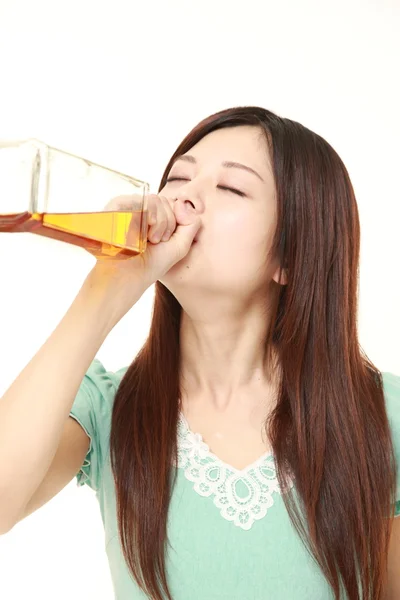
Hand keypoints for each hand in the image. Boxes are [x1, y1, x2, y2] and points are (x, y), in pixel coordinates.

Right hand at [80, 194, 199, 325]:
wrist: (128, 277)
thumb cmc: (150, 265)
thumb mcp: (180, 245)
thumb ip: (191, 223)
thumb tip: (182, 202)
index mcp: (149, 216)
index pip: (169, 204)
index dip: (174, 222)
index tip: (164, 241)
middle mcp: (137, 209)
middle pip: (163, 200)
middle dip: (167, 224)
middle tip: (156, 242)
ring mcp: (126, 207)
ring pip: (155, 200)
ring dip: (160, 223)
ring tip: (149, 241)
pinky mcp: (116, 208)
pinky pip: (141, 200)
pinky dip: (149, 217)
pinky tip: (143, 235)